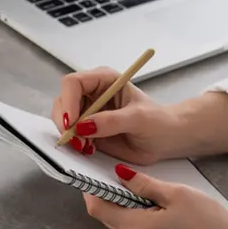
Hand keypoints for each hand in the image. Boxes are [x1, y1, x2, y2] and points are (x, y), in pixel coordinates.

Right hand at [51, 67, 179, 164]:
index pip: (73, 83)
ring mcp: (88, 111)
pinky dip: (73, 143)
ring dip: (68, 134)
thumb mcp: (137, 119)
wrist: (165, 139)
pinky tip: (89, 149)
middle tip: (77, 141)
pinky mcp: (87, 129)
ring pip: (62, 118)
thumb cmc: (157, 122)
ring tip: (86, 147)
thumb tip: (84, 126)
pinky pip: (69, 134)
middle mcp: (92, 92)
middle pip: (62, 100)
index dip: (68, 101)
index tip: (72, 123)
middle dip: (65, 122)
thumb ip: (111, 121)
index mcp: (104, 79)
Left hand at [84, 164, 227, 228]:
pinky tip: (145, 196)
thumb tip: (120, 174)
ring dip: (119, 201)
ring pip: (119, 221)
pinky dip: (131, 210)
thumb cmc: (208, 223)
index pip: (97, 208)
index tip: (90, 169)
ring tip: (130, 179)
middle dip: (104, 192)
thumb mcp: (176, 193)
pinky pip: (133, 226)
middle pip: (106, 215)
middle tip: (109, 169)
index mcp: (137, 228)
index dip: (90, 188)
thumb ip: (144, 184)